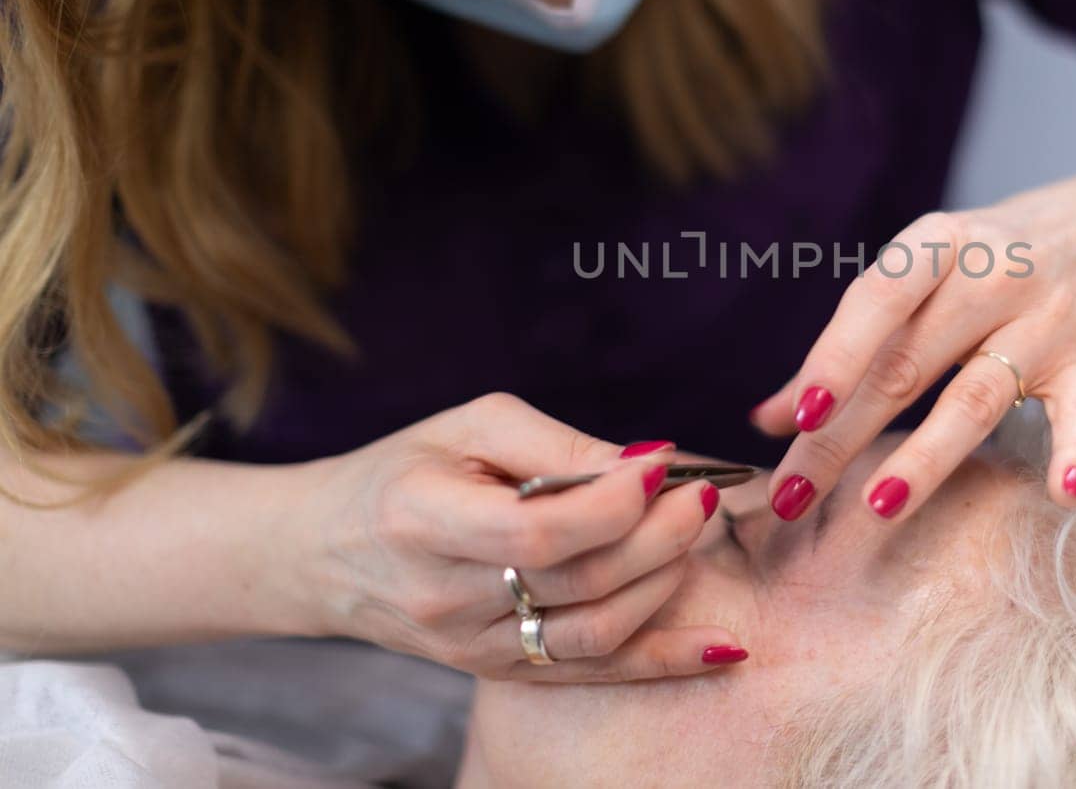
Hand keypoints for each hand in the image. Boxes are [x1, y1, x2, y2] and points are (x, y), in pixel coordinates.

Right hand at [289, 393, 740, 681]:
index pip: (536, 531)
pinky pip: (591, 675)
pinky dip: (664, 661)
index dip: (613, 503)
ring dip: (666, 585)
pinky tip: (725, 645)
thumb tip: (649, 461)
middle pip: (577, 582)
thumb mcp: (469, 426)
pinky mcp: (498, 673)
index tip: (663, 464)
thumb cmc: (406, 470)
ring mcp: (472, 648)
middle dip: (660, 536)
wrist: (326, 554)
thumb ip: (556, 443)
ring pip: (593, 635)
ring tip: (697, 534)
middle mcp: (446, 597)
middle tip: (702, 494)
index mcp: (425, 520)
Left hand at [750, 189, 1075, 522]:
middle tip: (790, 495)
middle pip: (909, 364)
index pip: (879, 298)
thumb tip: (766, 421)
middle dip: (843, 434)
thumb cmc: (992, 264)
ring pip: (978, 395)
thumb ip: (849, 350)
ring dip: (927, 455)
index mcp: (939, 244)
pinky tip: (1063, 495)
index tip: (796, 416)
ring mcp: (1049, 320)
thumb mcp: (922, 282)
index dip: (836, 355)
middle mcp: (995, 275)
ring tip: (877, 507)